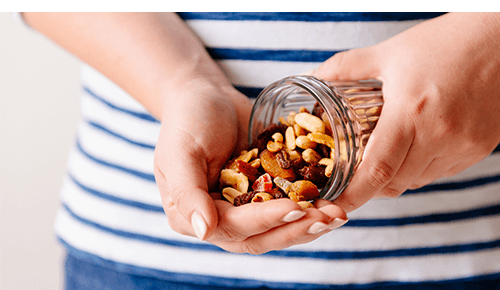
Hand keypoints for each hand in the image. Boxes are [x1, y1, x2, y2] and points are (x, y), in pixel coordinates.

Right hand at [153, 81, 347, 253]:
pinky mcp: (264, 194)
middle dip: (295, 229)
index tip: (295, 209)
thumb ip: (187, 192)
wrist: (207, 97)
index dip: (265, 221)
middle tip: (327, 218)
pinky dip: (311, 205)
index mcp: (192, 216)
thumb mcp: (180, 152)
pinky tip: (334, 199)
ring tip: (337, 214)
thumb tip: (204, 232)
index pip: (232, 228)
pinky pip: (289, 205)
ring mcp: (244, 209)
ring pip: (278, 228)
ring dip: (309, 223)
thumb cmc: (188, 120)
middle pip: (260, 237)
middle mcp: (219, 219)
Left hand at [310, 12, 499, 212]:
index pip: (376, 171)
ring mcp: (464, 145)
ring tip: (386, 155)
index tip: (334, 203)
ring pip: (418, 181)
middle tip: (354, 174)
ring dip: (396, 177)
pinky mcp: (481, 148)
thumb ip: (345, 67)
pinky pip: (442, 172)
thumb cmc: (444, 42)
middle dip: (370, 186)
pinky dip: (422, 169)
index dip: (352, 195)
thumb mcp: (388, 53)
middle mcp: (440, 135)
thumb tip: (313, 77)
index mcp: (411, 112)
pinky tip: (416, 147)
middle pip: (394, 183)